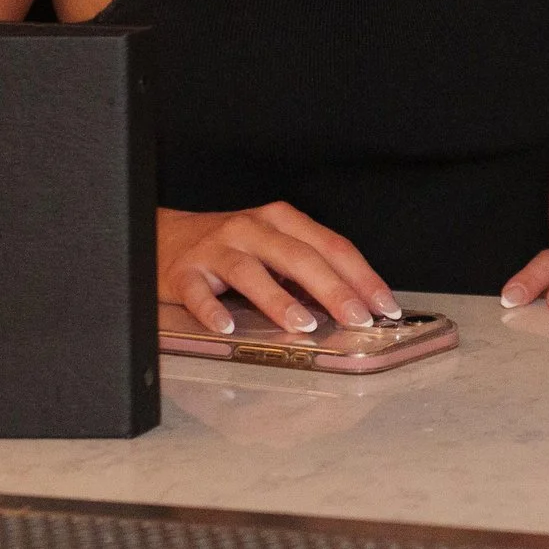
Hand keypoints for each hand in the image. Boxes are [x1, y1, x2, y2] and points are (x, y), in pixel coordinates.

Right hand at [157, 201, 398, 334]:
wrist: (163, 237)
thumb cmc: (230, 247)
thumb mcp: (273, 248)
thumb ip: (307, 270)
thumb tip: (352, 304)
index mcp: (282, 221)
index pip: (332, 246)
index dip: (362, 276)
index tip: (384, 305)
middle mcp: (252, 229)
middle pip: (299, 257)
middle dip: (334, 290)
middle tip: (357, 318)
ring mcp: (216, 249)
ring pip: (251, 272)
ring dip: (279, 300)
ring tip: (303, 325)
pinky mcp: (184, 272)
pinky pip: (198, 293)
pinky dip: (212, 311)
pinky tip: (227, 328)